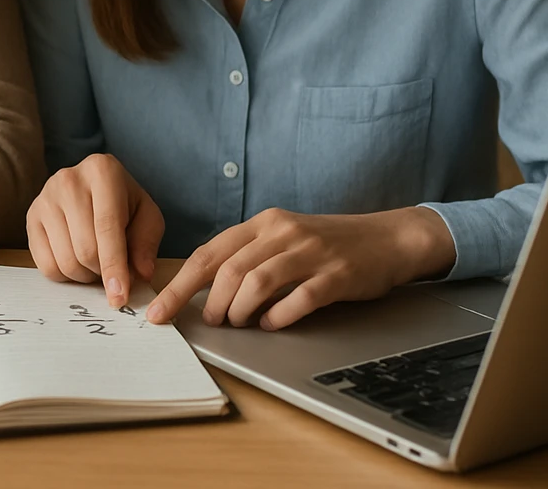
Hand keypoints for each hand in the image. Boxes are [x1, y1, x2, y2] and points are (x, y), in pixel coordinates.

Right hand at [26, 153, 165, 306]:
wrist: (94, 187)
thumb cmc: (124, 204)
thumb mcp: (147, 217)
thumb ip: (147, 244)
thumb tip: (140, 274)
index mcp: (102, 171)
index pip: (107, 228)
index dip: (114, 266)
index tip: (119, 297)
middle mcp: (68, 180)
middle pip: (85, 249)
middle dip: (102, 272)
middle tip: (112, 270)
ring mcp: (45, 198)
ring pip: (65, 260)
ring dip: (85, 275)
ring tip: (96, 263)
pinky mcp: (31, 217)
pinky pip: (45, 264)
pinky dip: (65, 275)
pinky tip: (76, 261)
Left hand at [146, 206, 455, 329]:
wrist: (388, 238)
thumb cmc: (329, 244)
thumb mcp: (283, 239)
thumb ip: (248, 257)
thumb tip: (205, 293)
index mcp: (263, 222)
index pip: (209, 253)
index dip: (179, 284)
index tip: (159, 310)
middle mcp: (282, 231)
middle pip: (228, 269)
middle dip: (210, 303)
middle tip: (211, 323)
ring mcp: (310, 252)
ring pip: (257, 282)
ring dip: (240, 310)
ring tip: (239, 324)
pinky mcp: (336, 275)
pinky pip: (299, 299)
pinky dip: (278, 317)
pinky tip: (273, 324)